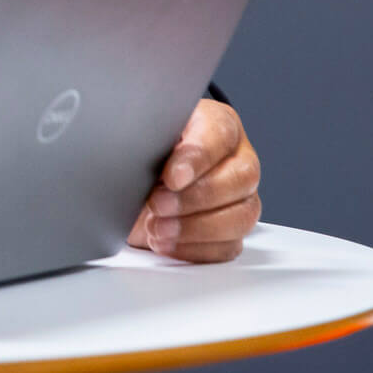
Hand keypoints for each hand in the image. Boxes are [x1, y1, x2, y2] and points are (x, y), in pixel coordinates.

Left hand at [128, 98, 261, 262]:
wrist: (137, 179)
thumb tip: (130, 150)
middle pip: (242, 178)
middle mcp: (238, 159)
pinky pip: (228, 246)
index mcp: (219, 124)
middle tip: (157, 204)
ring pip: (241, 216)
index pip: (220, 134)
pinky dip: (195, 249)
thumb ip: (145, 139)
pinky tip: (166, 243)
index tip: (171, 177)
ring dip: (196, 228)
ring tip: (157, 228)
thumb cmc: (144, 149)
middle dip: (196, 197)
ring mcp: (241, 197)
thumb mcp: (141, 135)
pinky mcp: (233, 231)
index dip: (197, 158)